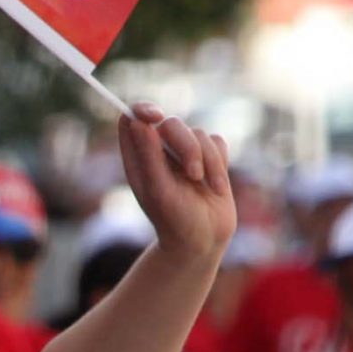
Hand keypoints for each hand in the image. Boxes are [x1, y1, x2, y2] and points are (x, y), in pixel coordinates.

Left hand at [118, 105, 233, 268]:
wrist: (204, 241)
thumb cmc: (175, 220)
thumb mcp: (159, 190)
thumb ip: (148, 155)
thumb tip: (138, 121)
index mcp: (138, 159)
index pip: (132, 119)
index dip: (143, 110)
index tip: (156, 117)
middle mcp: (159, 153)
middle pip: (171, 123)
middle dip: (187, 146)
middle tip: (193, 175)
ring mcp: (185, 153)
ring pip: (199, 133)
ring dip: (207, 162)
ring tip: (205, 187)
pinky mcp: (209, 157)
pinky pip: (218, 142)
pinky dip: (220, 165)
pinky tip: (216, 188)